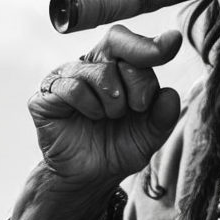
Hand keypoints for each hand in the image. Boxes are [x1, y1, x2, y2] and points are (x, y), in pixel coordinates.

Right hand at [29, 25, 182, 190]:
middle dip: (137, 80)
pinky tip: (91, 117)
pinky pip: (73, 87)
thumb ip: (163, 114)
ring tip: (109, 117)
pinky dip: (89, 106)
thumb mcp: (150, 134)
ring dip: (113, 101)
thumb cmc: (119, 147)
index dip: (152, 47)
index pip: (133, 44)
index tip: (172, 44)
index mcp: (118, 66)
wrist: (90, 176)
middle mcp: (91, 64)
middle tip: (136, 107)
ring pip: (99, 71)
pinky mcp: (47, 92)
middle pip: (117, 45)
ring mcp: (67, 75)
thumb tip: (170, 94)